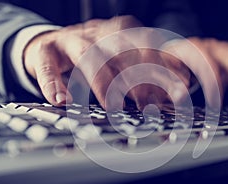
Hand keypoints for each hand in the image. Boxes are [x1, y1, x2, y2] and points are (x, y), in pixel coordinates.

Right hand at [23, 16, 191, 108]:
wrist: (52, 44)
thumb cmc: (94, 55)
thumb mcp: (121, 58)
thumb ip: (149, 69)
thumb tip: (181, 84)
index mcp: (119, 32)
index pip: (146, 44)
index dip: (163, 66)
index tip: (178, 87)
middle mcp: (98, 33)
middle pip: (121, 50)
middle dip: (138, 78)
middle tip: (148, 104)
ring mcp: (71, 40)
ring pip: (88, 56)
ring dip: (103, 82)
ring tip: (113, 106)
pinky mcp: (46, 51)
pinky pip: (48, 65)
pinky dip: (53, 82)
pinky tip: (62, 100)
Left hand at [163, 37, 227, 107]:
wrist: (173, 53)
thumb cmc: (167, 65)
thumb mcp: (162, 73)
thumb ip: (170, 85)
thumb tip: (181, 95)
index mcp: (190, 49)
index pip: (206, 61)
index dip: (213, 81)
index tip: (215, 102)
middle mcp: (208, 47)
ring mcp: (220, 50)